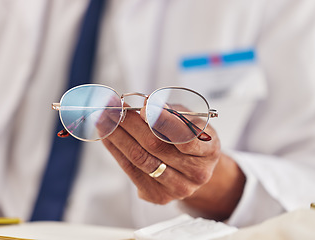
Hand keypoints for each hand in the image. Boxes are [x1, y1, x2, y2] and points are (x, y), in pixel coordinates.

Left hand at [101, 107, 244, 220]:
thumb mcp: (189, 119)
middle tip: (113, 108)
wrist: (194, 167)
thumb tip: (147, 104)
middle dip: (130, 124)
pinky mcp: (159, 196)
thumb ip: (171, 112)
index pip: (184, 136)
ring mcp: (178, 188)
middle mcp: (197, 174)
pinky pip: (131, 171)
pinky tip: (108, 137)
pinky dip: (116, 151)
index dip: (161, 120)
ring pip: (140, 159)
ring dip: (117, 136)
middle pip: (156, 146)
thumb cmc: (190, 137)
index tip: (142, 107)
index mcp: (209, 151)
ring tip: (105, 120)